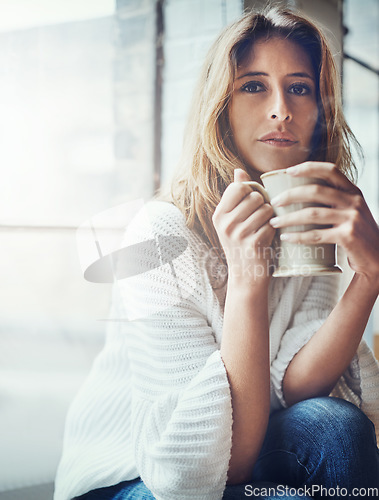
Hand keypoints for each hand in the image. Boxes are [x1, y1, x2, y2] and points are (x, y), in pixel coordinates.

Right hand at [213, 169, 274, 285]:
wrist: (246, 275)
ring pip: (266, 209)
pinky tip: (267, 238)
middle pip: (255, 197)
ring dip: (270, 217)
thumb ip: (236, 194)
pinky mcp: (253, 244)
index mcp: (219, 215)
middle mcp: (225, 224)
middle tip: (260, 218)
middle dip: (263, 204)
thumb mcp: (232, 220)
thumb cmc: (242, 243)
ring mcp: (238, 235)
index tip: (252, 202)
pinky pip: (271, 224)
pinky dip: (273, 229)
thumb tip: (239, 170)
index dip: (251, 191)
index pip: (238, 187)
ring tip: (263, 227)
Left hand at [269, 162, 378, 286]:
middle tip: (274, 202)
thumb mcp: (350, 211)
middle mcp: (354, 201)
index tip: (288, 171)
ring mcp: (352, 218)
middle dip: (290, 195)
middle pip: (315, 191)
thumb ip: (334, 201)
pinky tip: (286, 237)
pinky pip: (316, 234)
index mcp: (353, 191)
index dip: (308, 167)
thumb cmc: (357, 235)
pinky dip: (298, 236)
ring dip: (289, 218)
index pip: (330, 170)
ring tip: (274, 222)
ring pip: (312, 214)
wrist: (377, 259)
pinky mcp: (348, 236)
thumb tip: (299, 194)